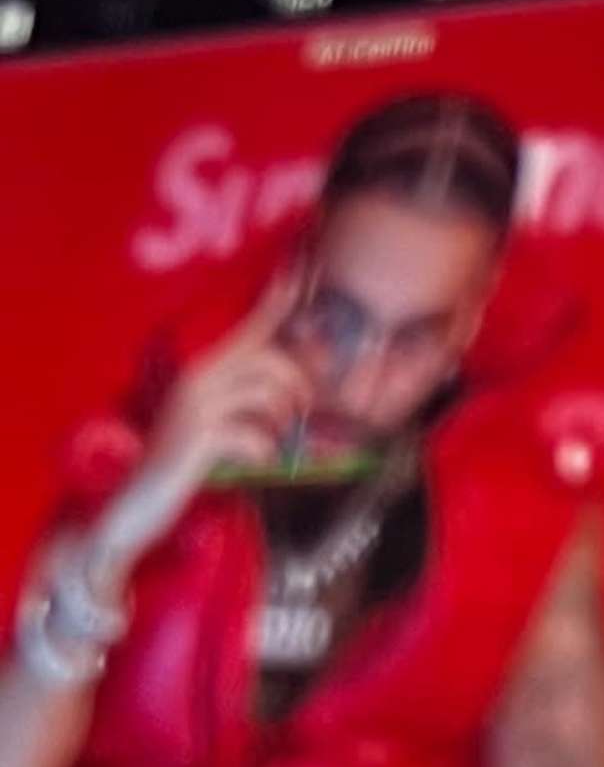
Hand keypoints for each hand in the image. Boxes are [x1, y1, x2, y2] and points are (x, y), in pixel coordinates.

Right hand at [100, 269, 311, 567]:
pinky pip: (253, 433)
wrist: (136, 501)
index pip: (249, 325)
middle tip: (302, 412)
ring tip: (275, 439)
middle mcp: (195, 376)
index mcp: (201, 368)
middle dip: (296, 383)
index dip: (278, 297)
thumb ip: (245, 400)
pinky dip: (264, 450)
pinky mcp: (197, 438)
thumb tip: (298, 390)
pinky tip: (255, 461)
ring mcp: (195, 405)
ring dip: (282, 419)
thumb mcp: (214, 424)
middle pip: (267, 357)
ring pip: (265, 392)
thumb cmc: (181, 462)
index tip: (304, 264)